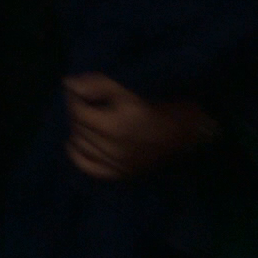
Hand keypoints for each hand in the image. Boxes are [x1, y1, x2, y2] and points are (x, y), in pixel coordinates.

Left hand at [64, 73, 216, 180]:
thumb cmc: (162, 105)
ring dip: (78, 130)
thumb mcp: (131, 90)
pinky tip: (74, 142)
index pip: (79, 112)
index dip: (74, 98)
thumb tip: (68, 84)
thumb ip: (99, 85)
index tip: (76, 88)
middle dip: (77, 111)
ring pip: (81, 145)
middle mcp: (115, 149)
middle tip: (83, 101)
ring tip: (85, 118)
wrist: (189, 131)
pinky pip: (89, 167)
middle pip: (79, 128)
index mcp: (117, 126)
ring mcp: (118, 164)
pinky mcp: (122, 174)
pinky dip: (78, 154)